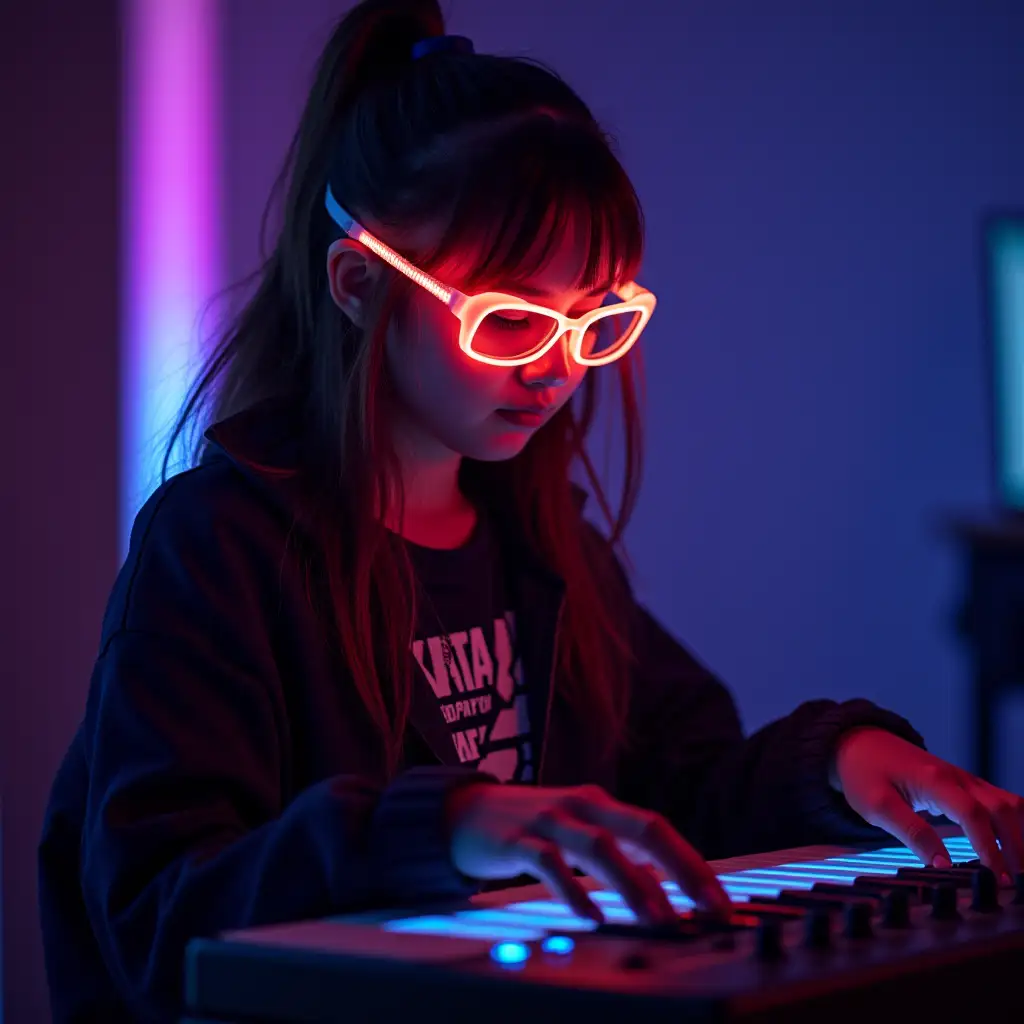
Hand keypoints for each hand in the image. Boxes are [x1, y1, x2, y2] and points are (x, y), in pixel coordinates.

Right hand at [445, 782, 731, 924]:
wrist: (465, 810)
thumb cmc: (533, 826)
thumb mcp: (580, 837)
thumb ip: (619, 860)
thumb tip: (665, 892)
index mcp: (602, 805)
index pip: (658, 829)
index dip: (692, 863)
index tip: (720, 902)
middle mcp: (582, 805)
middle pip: (642, 828)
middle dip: (681, 867)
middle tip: (707, 907)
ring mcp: (549, 819)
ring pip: (599, 845)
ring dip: (633, 882)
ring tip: (660, 916)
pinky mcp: (516, 839)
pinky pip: (548, 862)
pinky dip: (572, 889)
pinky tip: (590, 915)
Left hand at [831, 727, 1023, 878]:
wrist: (860, 743)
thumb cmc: (864, 773)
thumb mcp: (876, 806)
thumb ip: (911, 833)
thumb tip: (943, 866)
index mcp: (934, 779)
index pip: (973, 814)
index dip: (988, 848)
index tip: (995, 879)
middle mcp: (958, 776)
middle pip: (1003, 809)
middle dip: (1016, 847)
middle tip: (1016, 884)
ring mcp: (965, 779)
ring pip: (1009, 804)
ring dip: (1020, 835)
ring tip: (1019, 872)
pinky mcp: (967, 785)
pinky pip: (1002, 802)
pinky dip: (1015, 825)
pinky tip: (1016, 848)